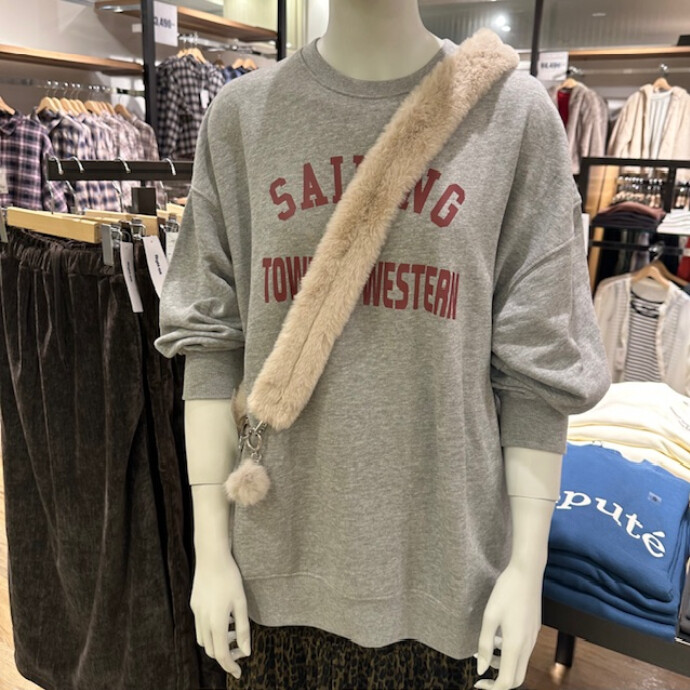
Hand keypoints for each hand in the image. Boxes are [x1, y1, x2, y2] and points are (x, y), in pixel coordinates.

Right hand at [191, 547, 250, 677]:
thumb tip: (246, 650)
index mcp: (216, 622)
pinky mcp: (194, 604)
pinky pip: (200, 626)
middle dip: (225, 655)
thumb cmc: (230, 578)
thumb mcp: (241, 603)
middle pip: (211, 650)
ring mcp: (196, 613)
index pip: (221, 654)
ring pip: (203, 640)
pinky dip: (211, 631)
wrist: (211, 557)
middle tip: (240, 649)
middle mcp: (203, 621)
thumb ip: (243, 629)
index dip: (230, 665)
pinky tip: (224, 618)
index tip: (238, 672)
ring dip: (217, 643)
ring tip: (233, 631)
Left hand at [474, 560, 541, 688]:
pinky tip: (497, 638)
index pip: (508, 682)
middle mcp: (528, 645)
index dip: (492, 688)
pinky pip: (523, 650)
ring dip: (503, 666)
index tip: (477, 683)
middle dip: (500, 682)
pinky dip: (509, 653)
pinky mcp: (534, 629)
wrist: (527, 572)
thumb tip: (481, 670)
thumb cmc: (506, 591)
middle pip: (517, 678)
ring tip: (485, 653)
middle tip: (482, 675)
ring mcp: (533, 637)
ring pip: (520, 664)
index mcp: (516, 645)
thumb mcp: (490, 616)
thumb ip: (485, 645)